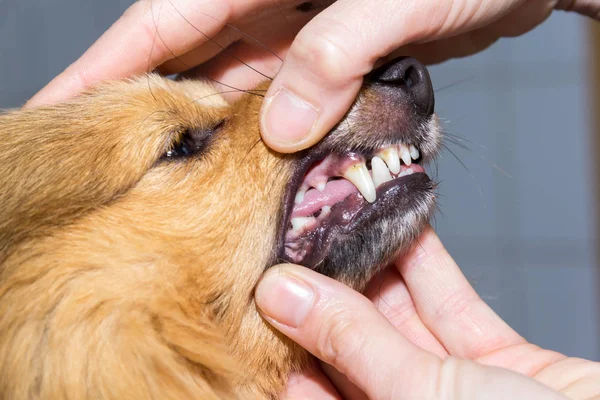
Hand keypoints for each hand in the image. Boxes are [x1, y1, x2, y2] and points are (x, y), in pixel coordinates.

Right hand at [26, 0, 599, 149]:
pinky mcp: (329, 61)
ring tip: (171, 188)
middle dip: (145, 114)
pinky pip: (278, 103)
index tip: (54, 111)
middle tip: (106, 173)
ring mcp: (297, 35)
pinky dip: (260, 138)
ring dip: (207, 138)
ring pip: (232, 92)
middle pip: (184, 64)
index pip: (162, 23)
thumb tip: (281, 127)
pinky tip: (249, 172)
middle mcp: (269, 5)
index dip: (103, 69)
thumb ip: (337, 54)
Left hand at [254, 227, 599, 398]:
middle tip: (302, 234)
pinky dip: (429, 265)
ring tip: (347, 216)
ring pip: (401, 318)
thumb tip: (281, 295)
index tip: (264, 278)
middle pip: (354, 344)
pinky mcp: (501, 362)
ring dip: (378, 265)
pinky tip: (404, 225)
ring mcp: (456, 389)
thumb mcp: (424, 397)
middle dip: (331, 287)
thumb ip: (354, 345)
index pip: (308, 386)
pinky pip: (452, 306)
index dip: (284, 332)